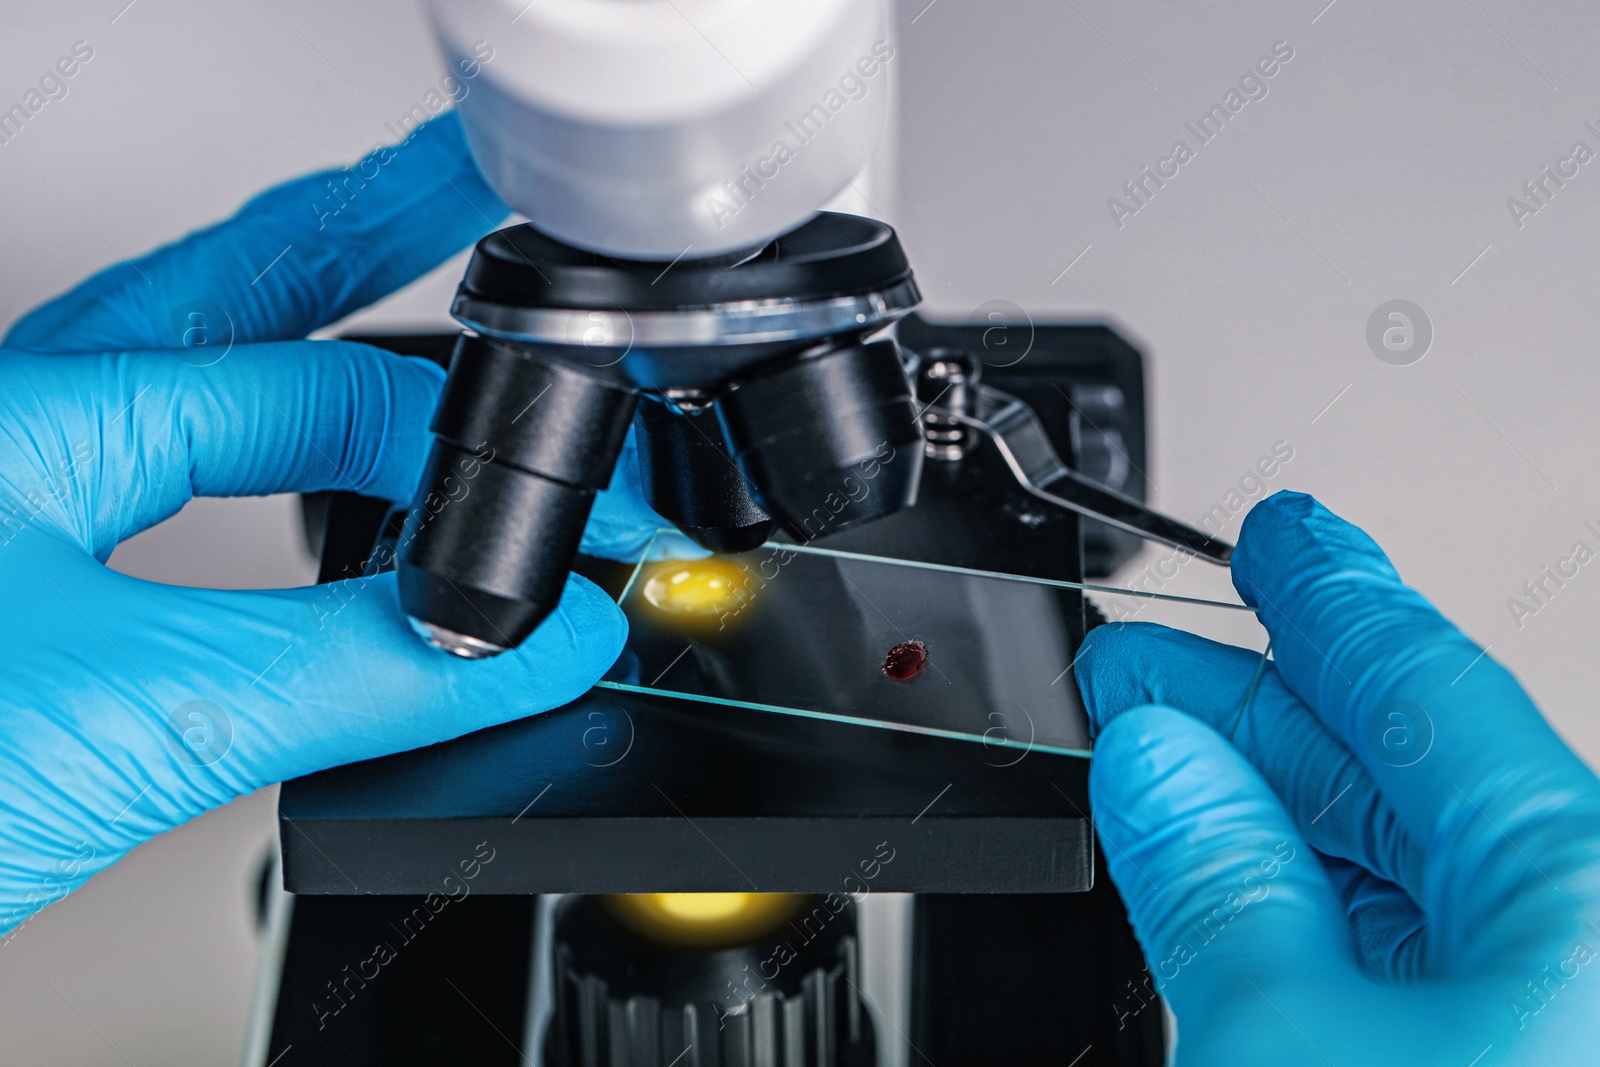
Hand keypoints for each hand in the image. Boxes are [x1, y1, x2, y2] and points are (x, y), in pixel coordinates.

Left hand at [0, 114, 669, 939]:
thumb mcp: (144, 718)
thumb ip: (366, 672)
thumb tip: (529, 641)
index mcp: (50, 414)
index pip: (333, 397)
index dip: (484, 465)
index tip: (578, 532)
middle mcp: (29, 419)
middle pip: (245, 275)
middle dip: (379, 222)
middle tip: (479, 186)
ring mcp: (19, 481)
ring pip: (198, 348)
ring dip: (313, 304)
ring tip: (400, 262)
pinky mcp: (21, 558)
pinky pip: (173, 449)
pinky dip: (266, 423)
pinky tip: (301, 439)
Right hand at [1077, 492, 1599, 1062]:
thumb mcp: (1285, 1042)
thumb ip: (1215, 884)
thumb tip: (1156, 761)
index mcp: (1579, 893)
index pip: (1425, 686)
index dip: (1325, 595)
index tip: (1278, 539)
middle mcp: (1584, 938)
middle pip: (1406, 769)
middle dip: (1254, 706)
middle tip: (1142, 664)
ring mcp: (1555, 1006)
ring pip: (1400, 869)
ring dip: (1263, 808)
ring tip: (1157, 766)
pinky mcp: (1516, 1054)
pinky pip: (1410, 954)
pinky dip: (1305, 905)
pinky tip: (1227, 877)